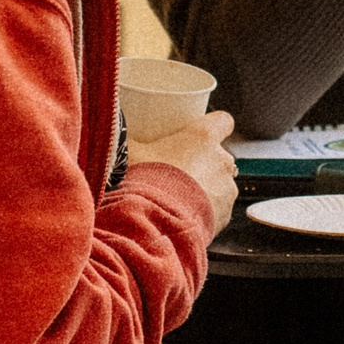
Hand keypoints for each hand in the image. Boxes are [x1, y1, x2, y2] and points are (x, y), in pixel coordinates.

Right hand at [121, 110, 238, 234]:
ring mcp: (227, 187)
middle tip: (181, 172)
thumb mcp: (134, 153)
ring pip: (221, 184)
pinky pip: (219, 210)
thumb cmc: (147, 181)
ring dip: (207, 189)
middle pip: (220, 156)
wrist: (155, 221)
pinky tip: (186, 216)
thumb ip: (132, 140)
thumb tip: (117, 129)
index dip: (215, 127)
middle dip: (205, 163)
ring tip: (182, 198)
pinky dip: (207, 212)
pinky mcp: (226, 214)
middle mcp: (221, 160)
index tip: (203, 133)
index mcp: (203, 137)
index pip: (223, 121)